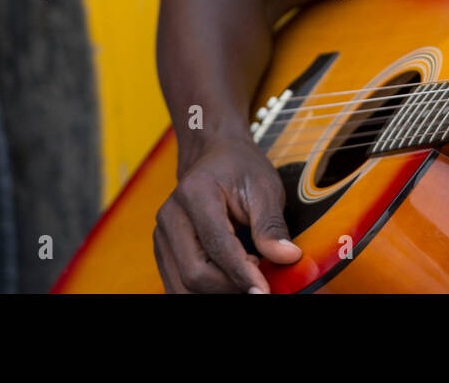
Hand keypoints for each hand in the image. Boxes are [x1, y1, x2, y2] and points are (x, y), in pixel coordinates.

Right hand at [153, 136, 302, 292]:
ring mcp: (162, 235)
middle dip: (230, 286)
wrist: (214, 156)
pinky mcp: (163, 250)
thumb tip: (287, 258)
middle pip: (195, 272)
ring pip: (183, 285)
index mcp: (195, 192)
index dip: (242, 273)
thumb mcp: (265, 188)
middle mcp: (170, 215)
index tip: (265, 291)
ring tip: (246, 275)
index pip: (217, 245)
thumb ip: (271, 225)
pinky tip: (230, 279)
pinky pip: (179, 285)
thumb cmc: (241, 169)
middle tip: (261, 280)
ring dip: (218, 291)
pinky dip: (206, 291)